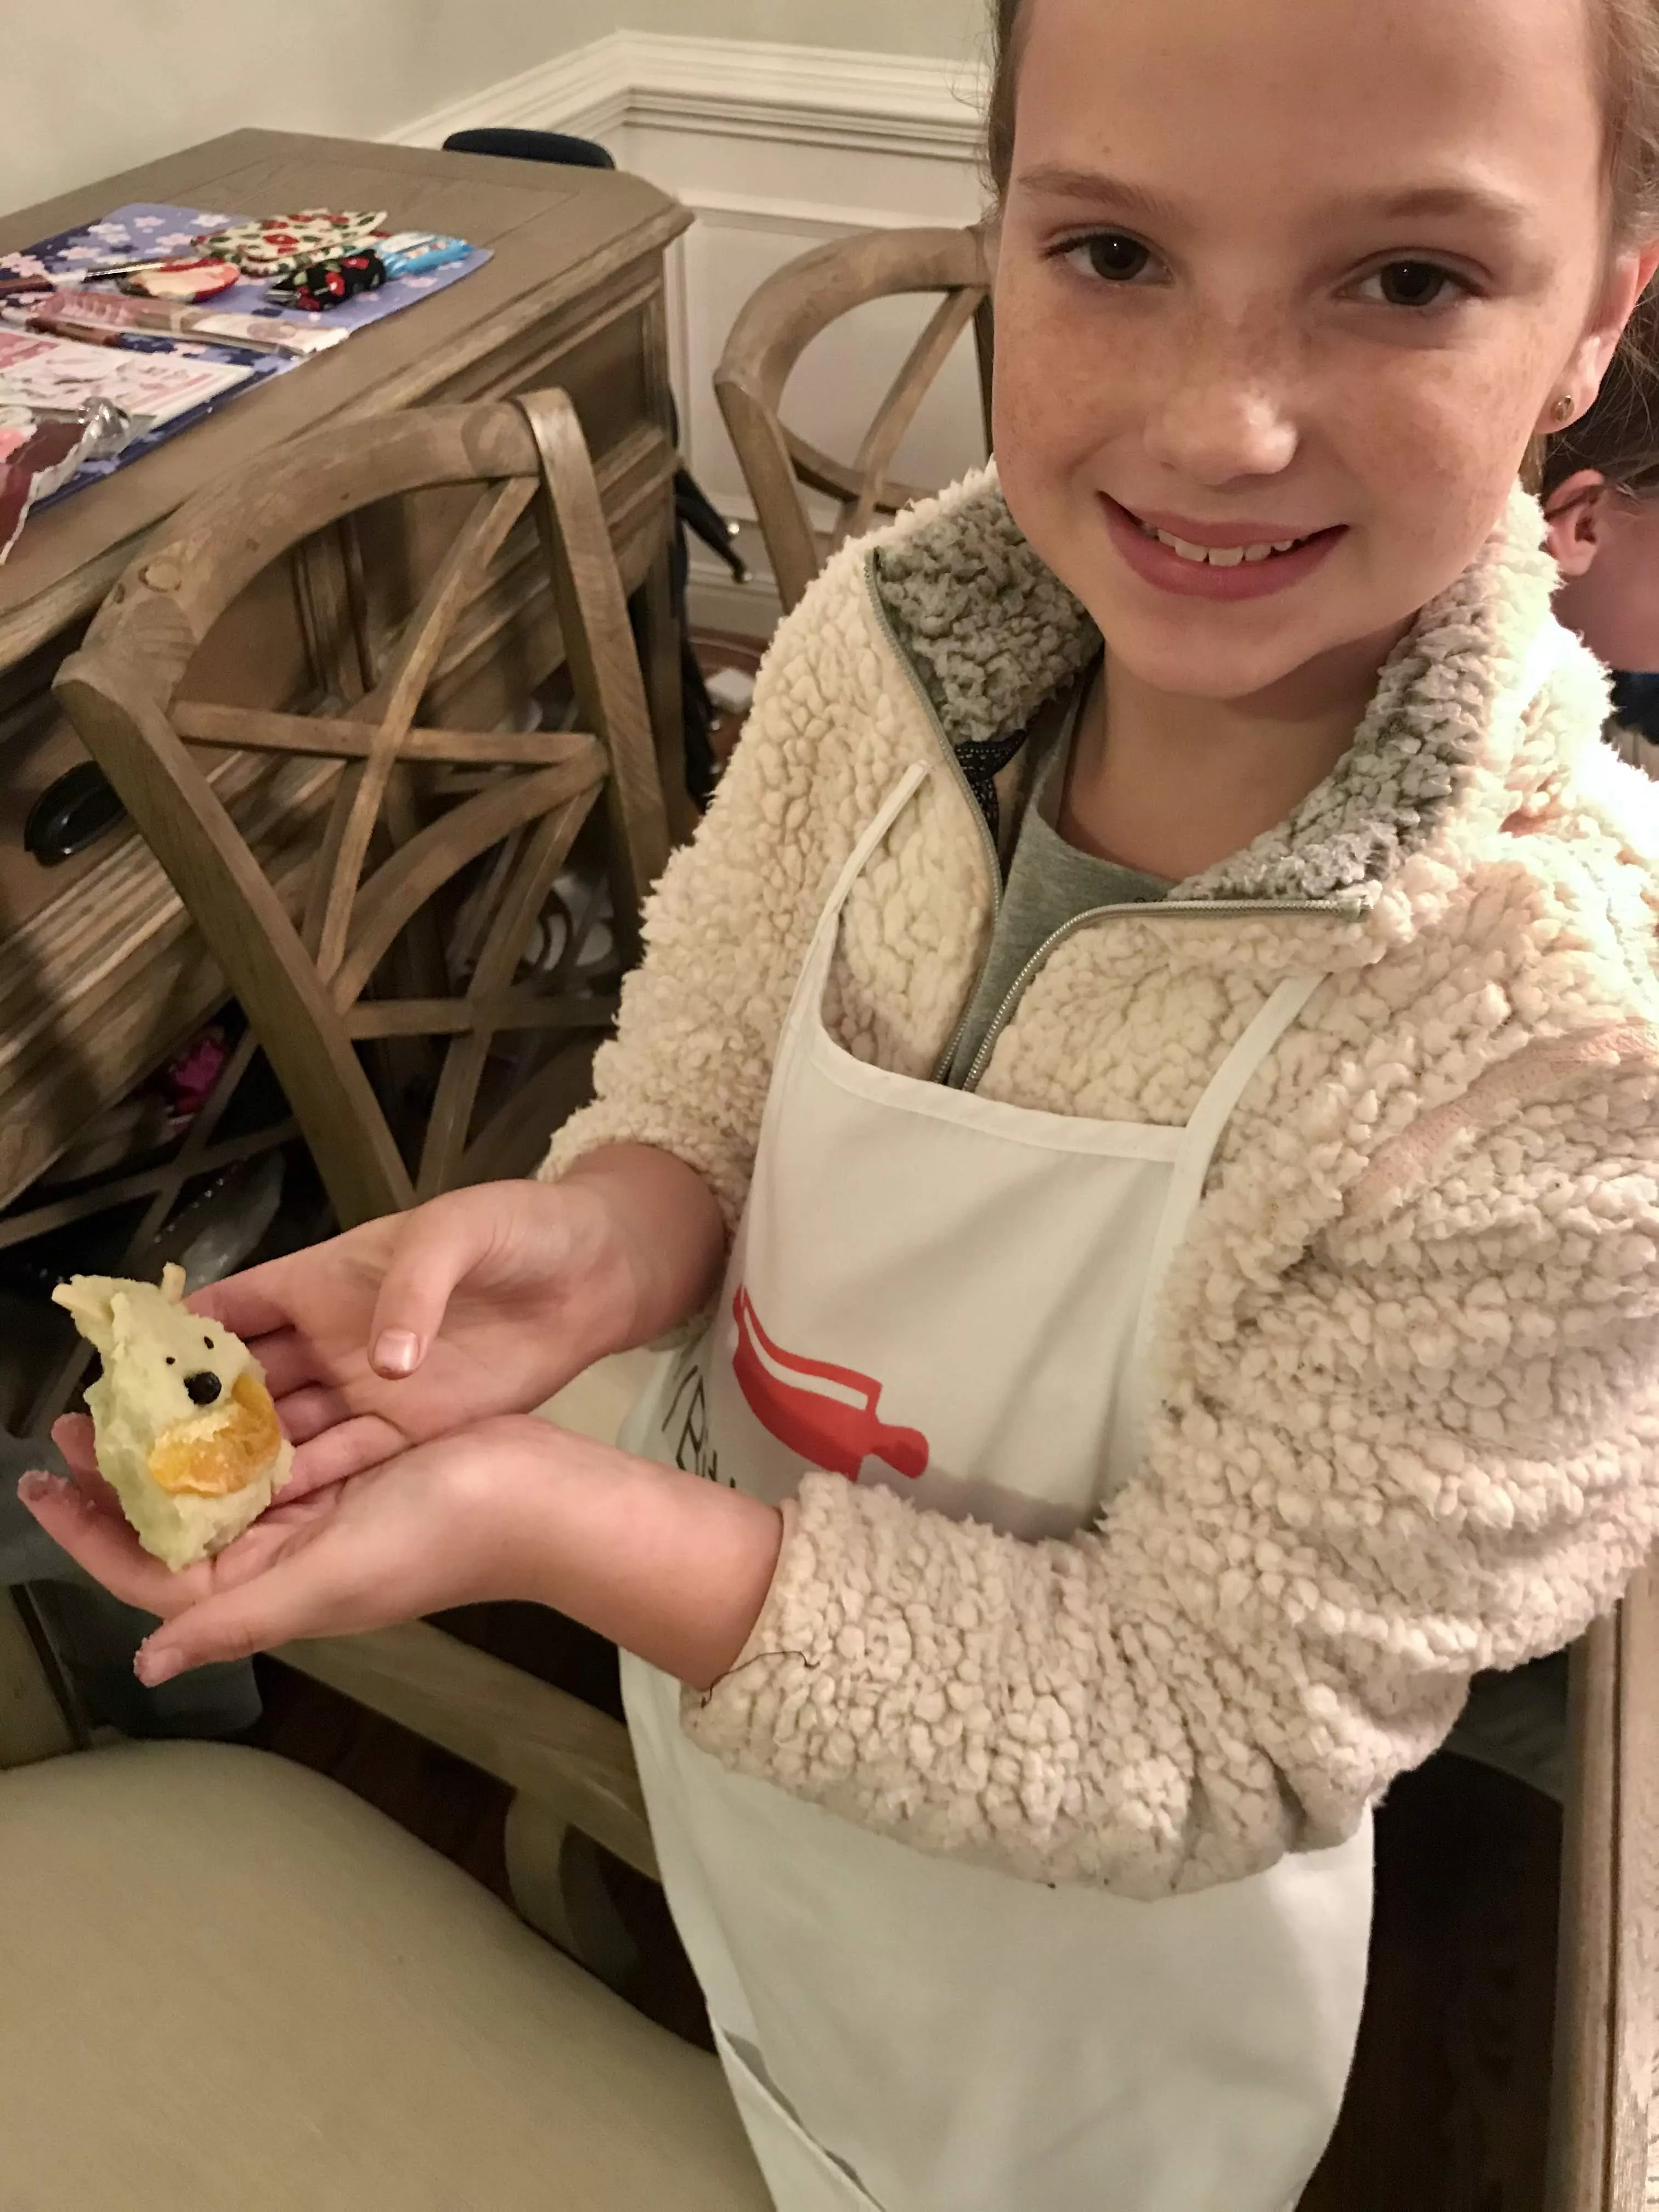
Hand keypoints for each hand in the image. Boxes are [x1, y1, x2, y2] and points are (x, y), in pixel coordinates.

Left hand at [21, 1408, 783, 1692]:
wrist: (547, 1495)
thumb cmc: (443, 1536)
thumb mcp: (331, 1579)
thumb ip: (239, 1615)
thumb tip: (147, 1662)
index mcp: (274, 1585)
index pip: (155, 1570)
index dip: (91, 1532)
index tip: (41, 1480)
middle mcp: (288, 1550)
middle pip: (177, 1518)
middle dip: (117, 1475)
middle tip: (72, 1419)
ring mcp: (320, 1505)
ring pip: (217, 1474)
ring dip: (166, 1436)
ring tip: (123, 1389)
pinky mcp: (352, 1461)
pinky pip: (271, 1439)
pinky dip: (231, 1413)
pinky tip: (206, 1375)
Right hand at [149, 1152, 721, 1501]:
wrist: (596, 1270)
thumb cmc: (521, 1227)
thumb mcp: (461, 1232)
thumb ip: (414, 1290)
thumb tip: (387, 1362)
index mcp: (319, 1278)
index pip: (227, 1310)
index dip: (172, 1342)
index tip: (116, 1385)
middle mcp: (328, 1339)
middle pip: (241, 1387)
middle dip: (188, 1425)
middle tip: (130, 1470)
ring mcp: (366, 1387)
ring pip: (283, 1434)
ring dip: (238, 1468)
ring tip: (180, 1510)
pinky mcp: (409, 1428)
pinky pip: (343, 1462)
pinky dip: (305, 1489)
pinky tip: (261, 1522)